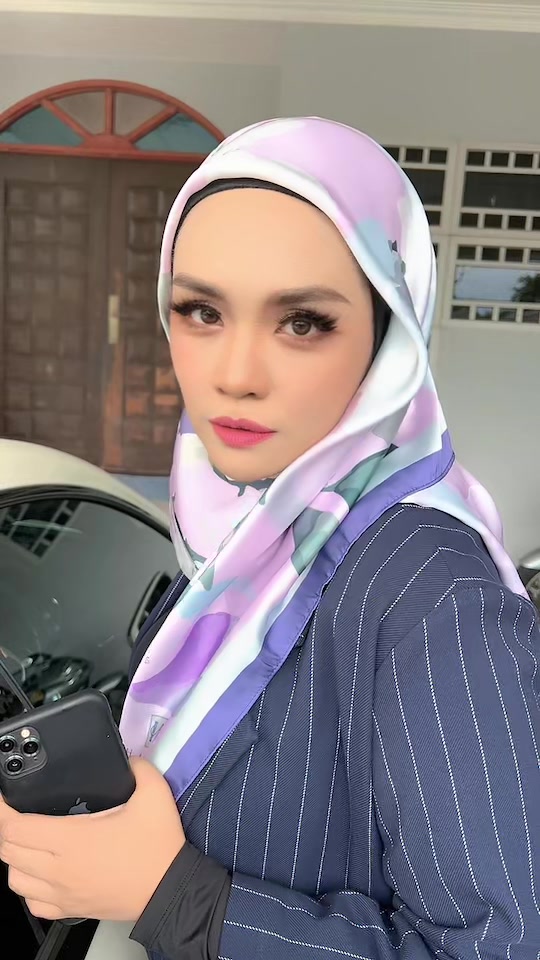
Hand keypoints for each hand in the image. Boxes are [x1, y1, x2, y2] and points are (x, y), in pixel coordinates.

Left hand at [0, 758, 184, 922]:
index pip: (16, 827)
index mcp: (73, 839)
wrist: (171, 891)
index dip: (3, 809)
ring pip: (15, 879)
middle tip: (17, 812)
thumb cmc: (159, 849)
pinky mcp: (71, 910)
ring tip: (28, 841)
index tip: (5, 797)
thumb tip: (126, 757)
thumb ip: (138, 767)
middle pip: (8, 851)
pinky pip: (33, 904)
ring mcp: (63, 892)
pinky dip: (29, 887)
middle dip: (6, 828)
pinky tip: (42, 873)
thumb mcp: (154, 794)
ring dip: (15, 858)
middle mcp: (60, 869)